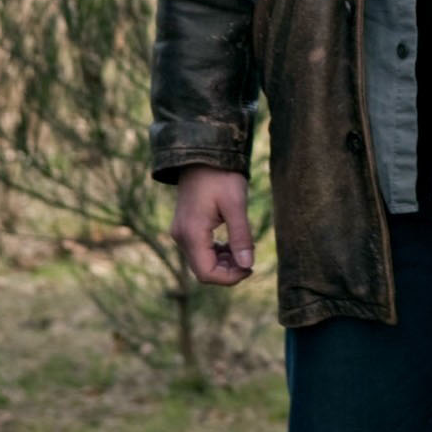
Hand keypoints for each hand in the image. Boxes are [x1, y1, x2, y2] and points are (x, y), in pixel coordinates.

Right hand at [171, 165, 254, 285]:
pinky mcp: (186, 226)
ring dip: (223, 262)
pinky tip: (232, 243)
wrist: (202, 154)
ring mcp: (181, 232)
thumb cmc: (221, 176)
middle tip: (250, 260)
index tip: (251, 268)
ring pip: (202, 261)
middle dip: (228, 271)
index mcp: (191, 233)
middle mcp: (181, 236)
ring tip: (243, 250)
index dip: (230, 278)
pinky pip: (200, 249)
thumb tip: (248, 265)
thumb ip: (241, 236)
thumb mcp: (236, 204)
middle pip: (203, 270)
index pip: (206, 273)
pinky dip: (217, 252)